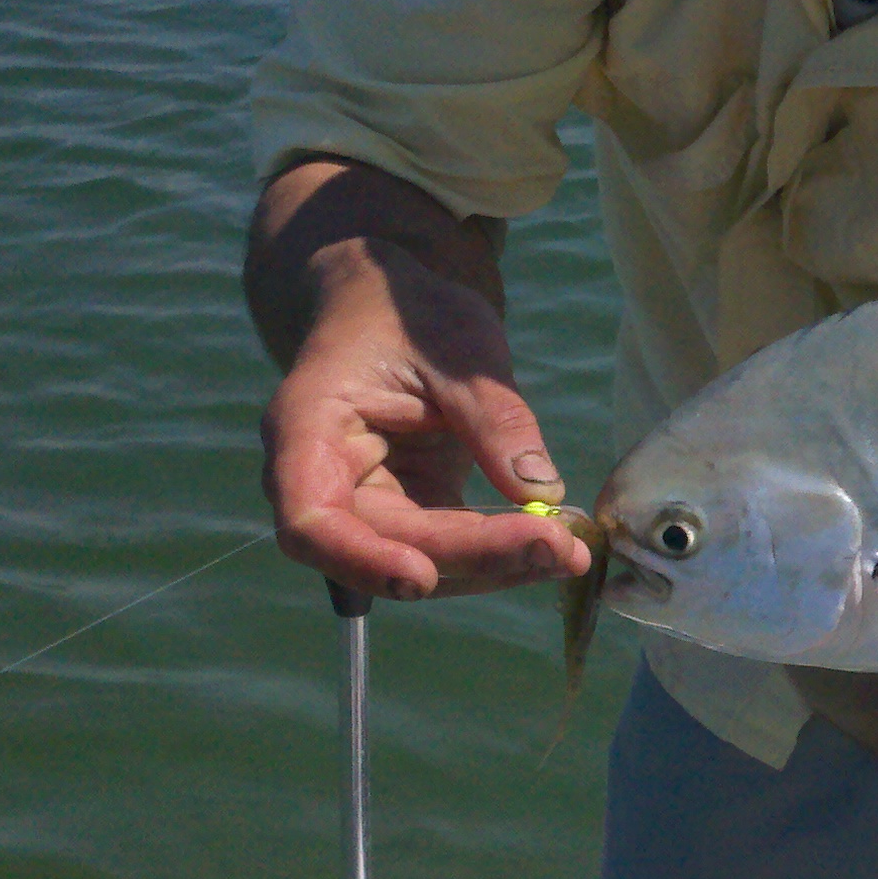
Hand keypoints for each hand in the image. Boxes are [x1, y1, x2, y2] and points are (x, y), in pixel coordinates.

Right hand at [262, 236, 590, 600]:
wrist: (394, 301)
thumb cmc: (409, 310)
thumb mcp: (459, 345)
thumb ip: (494, 417)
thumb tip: (540, 492)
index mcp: (307, 428)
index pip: (309, 519)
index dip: (360, 559)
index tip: (422, 577)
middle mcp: (324, 477)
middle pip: (382, 546)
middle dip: (470, 558)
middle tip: (558, 552)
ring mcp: (366, 498)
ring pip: (419, 557)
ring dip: (494, 565)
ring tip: (570, 552)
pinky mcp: (407, 505)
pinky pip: (447, 543)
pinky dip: (498, 547)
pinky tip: (555, 543)